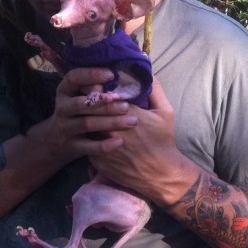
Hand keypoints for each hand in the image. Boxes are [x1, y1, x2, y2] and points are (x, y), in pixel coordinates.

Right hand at [26, 67, 137, 165]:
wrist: (55, 141)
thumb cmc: (77, 112)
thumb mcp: (78, 96)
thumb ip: (95, 86)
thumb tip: (124, 74)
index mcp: (65, 91)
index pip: (73, 78)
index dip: (91, 75)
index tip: (111, 74)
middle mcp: (63, 108)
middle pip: (81, 104)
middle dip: (104, 104)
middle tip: (126, 104)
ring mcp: (66, 128)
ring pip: (87, 124)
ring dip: (110, 122)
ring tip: (132, 121)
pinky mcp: (72, 146)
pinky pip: (88, 147)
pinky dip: (104, 145)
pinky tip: (119, 142)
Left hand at [88, 79, 192, 204]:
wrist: (160, 174)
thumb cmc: (163, 141)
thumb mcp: (166, 113)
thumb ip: (155, 91)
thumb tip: (147, 73)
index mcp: (127, 114)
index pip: (103, 96)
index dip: (96, 88)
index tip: (95, 85)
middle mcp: (112, 129)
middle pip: (90, 110)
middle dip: (86, 101)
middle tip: (84, 95)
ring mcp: (103, 146)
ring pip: (85, 126)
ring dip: (83, 118)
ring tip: (81, 112)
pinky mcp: (98, 160)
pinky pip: (86, 143)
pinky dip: (86, 137)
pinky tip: (86, 133)